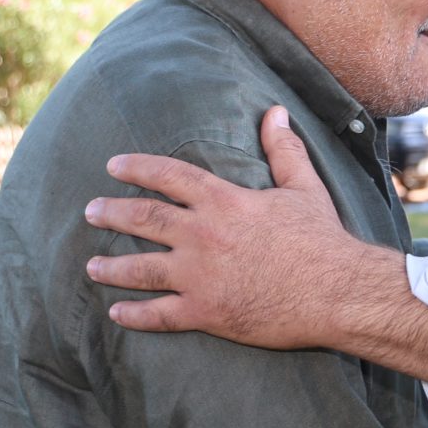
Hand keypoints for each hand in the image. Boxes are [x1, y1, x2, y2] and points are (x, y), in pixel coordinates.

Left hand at [84, 106, 391, 348]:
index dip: (138, 168)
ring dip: (112, 267)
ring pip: (141, 269)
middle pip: (144, 218)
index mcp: (224, 202)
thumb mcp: (303, 188)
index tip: (113, 166)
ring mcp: (200, 276)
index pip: (169, 176)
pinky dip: (135, 315)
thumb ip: (283, 150)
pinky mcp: (206, 312)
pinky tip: (117, 313)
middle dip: (112, 213)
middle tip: (91, 212)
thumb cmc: (322, 240)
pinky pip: (159, 314)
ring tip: (93, 266)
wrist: (336, 292)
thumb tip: (275, 112)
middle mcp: (203, 235)